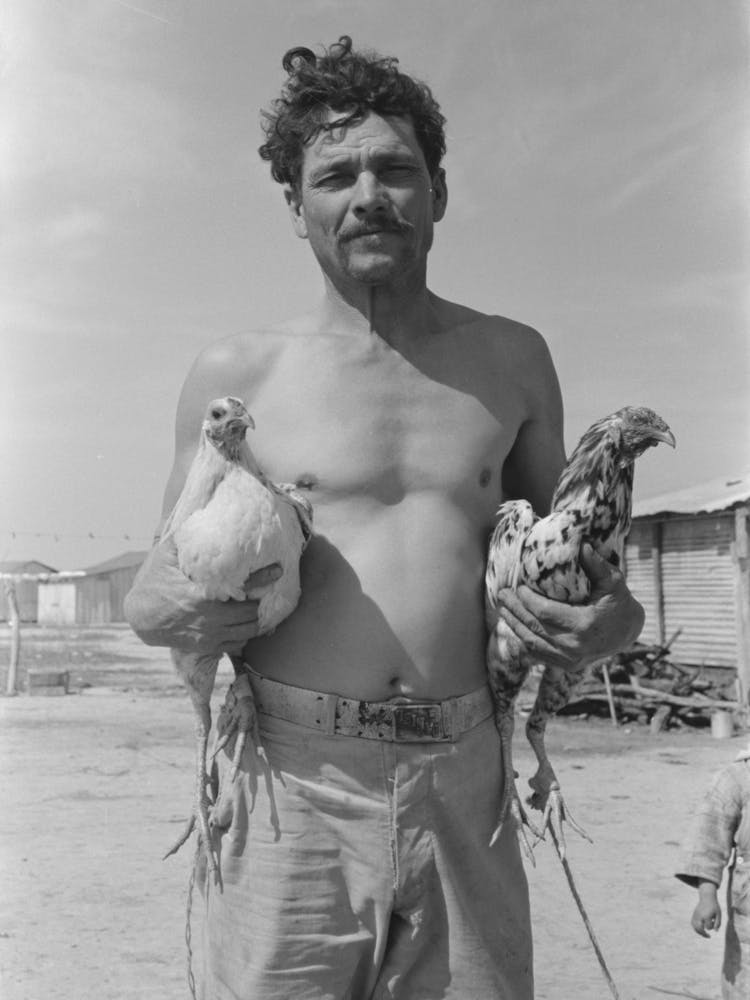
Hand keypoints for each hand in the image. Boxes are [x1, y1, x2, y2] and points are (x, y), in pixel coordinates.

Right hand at [123, 535, 281, 654]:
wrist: (140, 616)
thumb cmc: (154, 581)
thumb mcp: (165, 554)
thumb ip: (184, 536)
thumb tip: (201, 509)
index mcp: (201, 593)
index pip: (242, 585)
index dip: (263, 577)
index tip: (278, 570)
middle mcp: (208, 616)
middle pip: (250, 611)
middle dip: (257, 600)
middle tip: (261, 591)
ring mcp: (209, 634)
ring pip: (247, 631)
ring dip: (253, 619)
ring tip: (254, 607)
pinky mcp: (207, 647)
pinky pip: (236, 645)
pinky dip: (243, 636)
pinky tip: (242, 624)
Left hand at [493, 544, 644, 670]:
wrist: (627, 633)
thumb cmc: (619, 603)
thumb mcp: (613, 581)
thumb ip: (597, 565)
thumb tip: (583, 546)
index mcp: (583, 625)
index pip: (544, 612)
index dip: (527, 600)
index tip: (518, 587)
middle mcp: (574, 646)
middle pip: (534, 627)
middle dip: (514, 610)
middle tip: (502, 594)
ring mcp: (569, 659)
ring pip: (532, 642)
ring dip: (514, 625)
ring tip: (503, 609)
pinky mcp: (567, 665)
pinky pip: (538, 654)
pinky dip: (524, 640)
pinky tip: (515, 627)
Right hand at [691, 882, 720, 936]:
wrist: (707, 897)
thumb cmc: (714, 906)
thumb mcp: (719, 914)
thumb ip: (718, 923)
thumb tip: (715, 931)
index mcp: (706, 916)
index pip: (708, 927)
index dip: (712, 926)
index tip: (714, 921)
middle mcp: (700, 916)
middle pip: (699, 928)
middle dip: (704, 934)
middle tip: (709, 936)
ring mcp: (696, 915)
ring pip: (694, 926)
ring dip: (699, 932)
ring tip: (704, 934)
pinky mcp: (694, 914)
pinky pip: (693, 923)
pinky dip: (695, 927)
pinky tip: (700, 929)